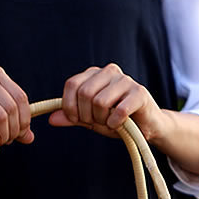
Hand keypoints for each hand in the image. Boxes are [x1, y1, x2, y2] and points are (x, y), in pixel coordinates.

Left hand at [48, 64, 166, 142]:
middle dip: (87, 115)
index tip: (76, 119)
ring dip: (102, 120)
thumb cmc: (117, 121)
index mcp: (95, 74)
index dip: (69, 106)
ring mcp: (126, 80)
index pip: (72, 84)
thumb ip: (72, 117)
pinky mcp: (139, 93)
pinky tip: (120, 125)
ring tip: (109, 123)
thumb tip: (51, 119)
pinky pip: (118, 111)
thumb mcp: (90, 119)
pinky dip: (115, 123)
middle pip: (85, 93)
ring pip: (100, 102)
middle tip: (96, 122)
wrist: (147, 127)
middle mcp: (110, 72)